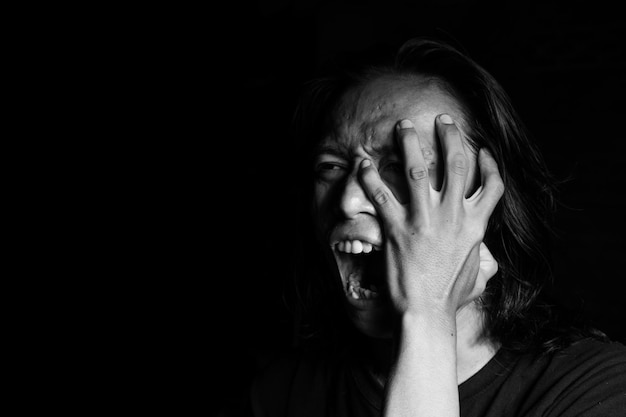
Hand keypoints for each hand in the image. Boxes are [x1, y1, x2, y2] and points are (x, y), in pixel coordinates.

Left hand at [359, 115, 503, 319]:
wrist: (426, 311)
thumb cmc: (450, 294)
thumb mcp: (475, 269)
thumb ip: (480, 252)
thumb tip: (487, 255)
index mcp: (475, 224)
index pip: (492, 185)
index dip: (490, 164)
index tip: (482, 150)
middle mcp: (452, 216)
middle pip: (455, 165)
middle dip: (450, 136)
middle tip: (441, 119)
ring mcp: (424, 220)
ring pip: (418, 170)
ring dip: (410, 144)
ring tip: (403, 127)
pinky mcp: (397, 228)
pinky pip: (380, 194)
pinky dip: (370, 176)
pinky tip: (364, 163)